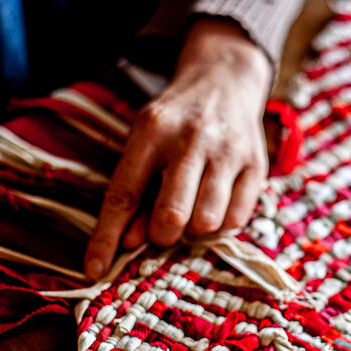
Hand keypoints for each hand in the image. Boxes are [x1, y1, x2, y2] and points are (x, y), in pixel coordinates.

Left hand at [84, 19, 269, 278]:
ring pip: (207, 221)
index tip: (93, 269)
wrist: (225, 80)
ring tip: (191, 212)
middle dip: (161, 235)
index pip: (124, 194)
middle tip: (162, 229)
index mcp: (152, 130)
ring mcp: (229, 151)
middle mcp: (192, 139)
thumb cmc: (175, 121)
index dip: (107, 237)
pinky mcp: (256, 164)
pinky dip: (220, 225)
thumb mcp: (145, 141)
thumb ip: (136, 189)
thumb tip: (130, 242)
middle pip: (171, 215)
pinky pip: (237, 218)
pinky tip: (214, 207)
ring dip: (194, 231)